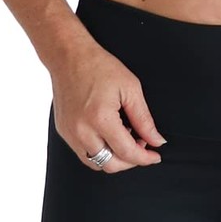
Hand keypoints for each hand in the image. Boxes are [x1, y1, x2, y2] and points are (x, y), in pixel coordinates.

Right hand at [49, 41, 167, 173]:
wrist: (69, 56)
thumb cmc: (99, 66)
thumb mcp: (130, 88)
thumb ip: (144, 119)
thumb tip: (156, 140)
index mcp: (100, 119)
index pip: (127, 152)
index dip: (145, 158)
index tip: (155, 156)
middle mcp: (81, 131)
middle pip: (110, 165)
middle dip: (130, 161)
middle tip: (142, 145)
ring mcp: (69, 133)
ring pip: (95, 162)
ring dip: (114, 158)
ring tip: (125, 137)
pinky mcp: (63, 131)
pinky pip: (83, 152)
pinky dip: (100, 150)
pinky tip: (109, 133)